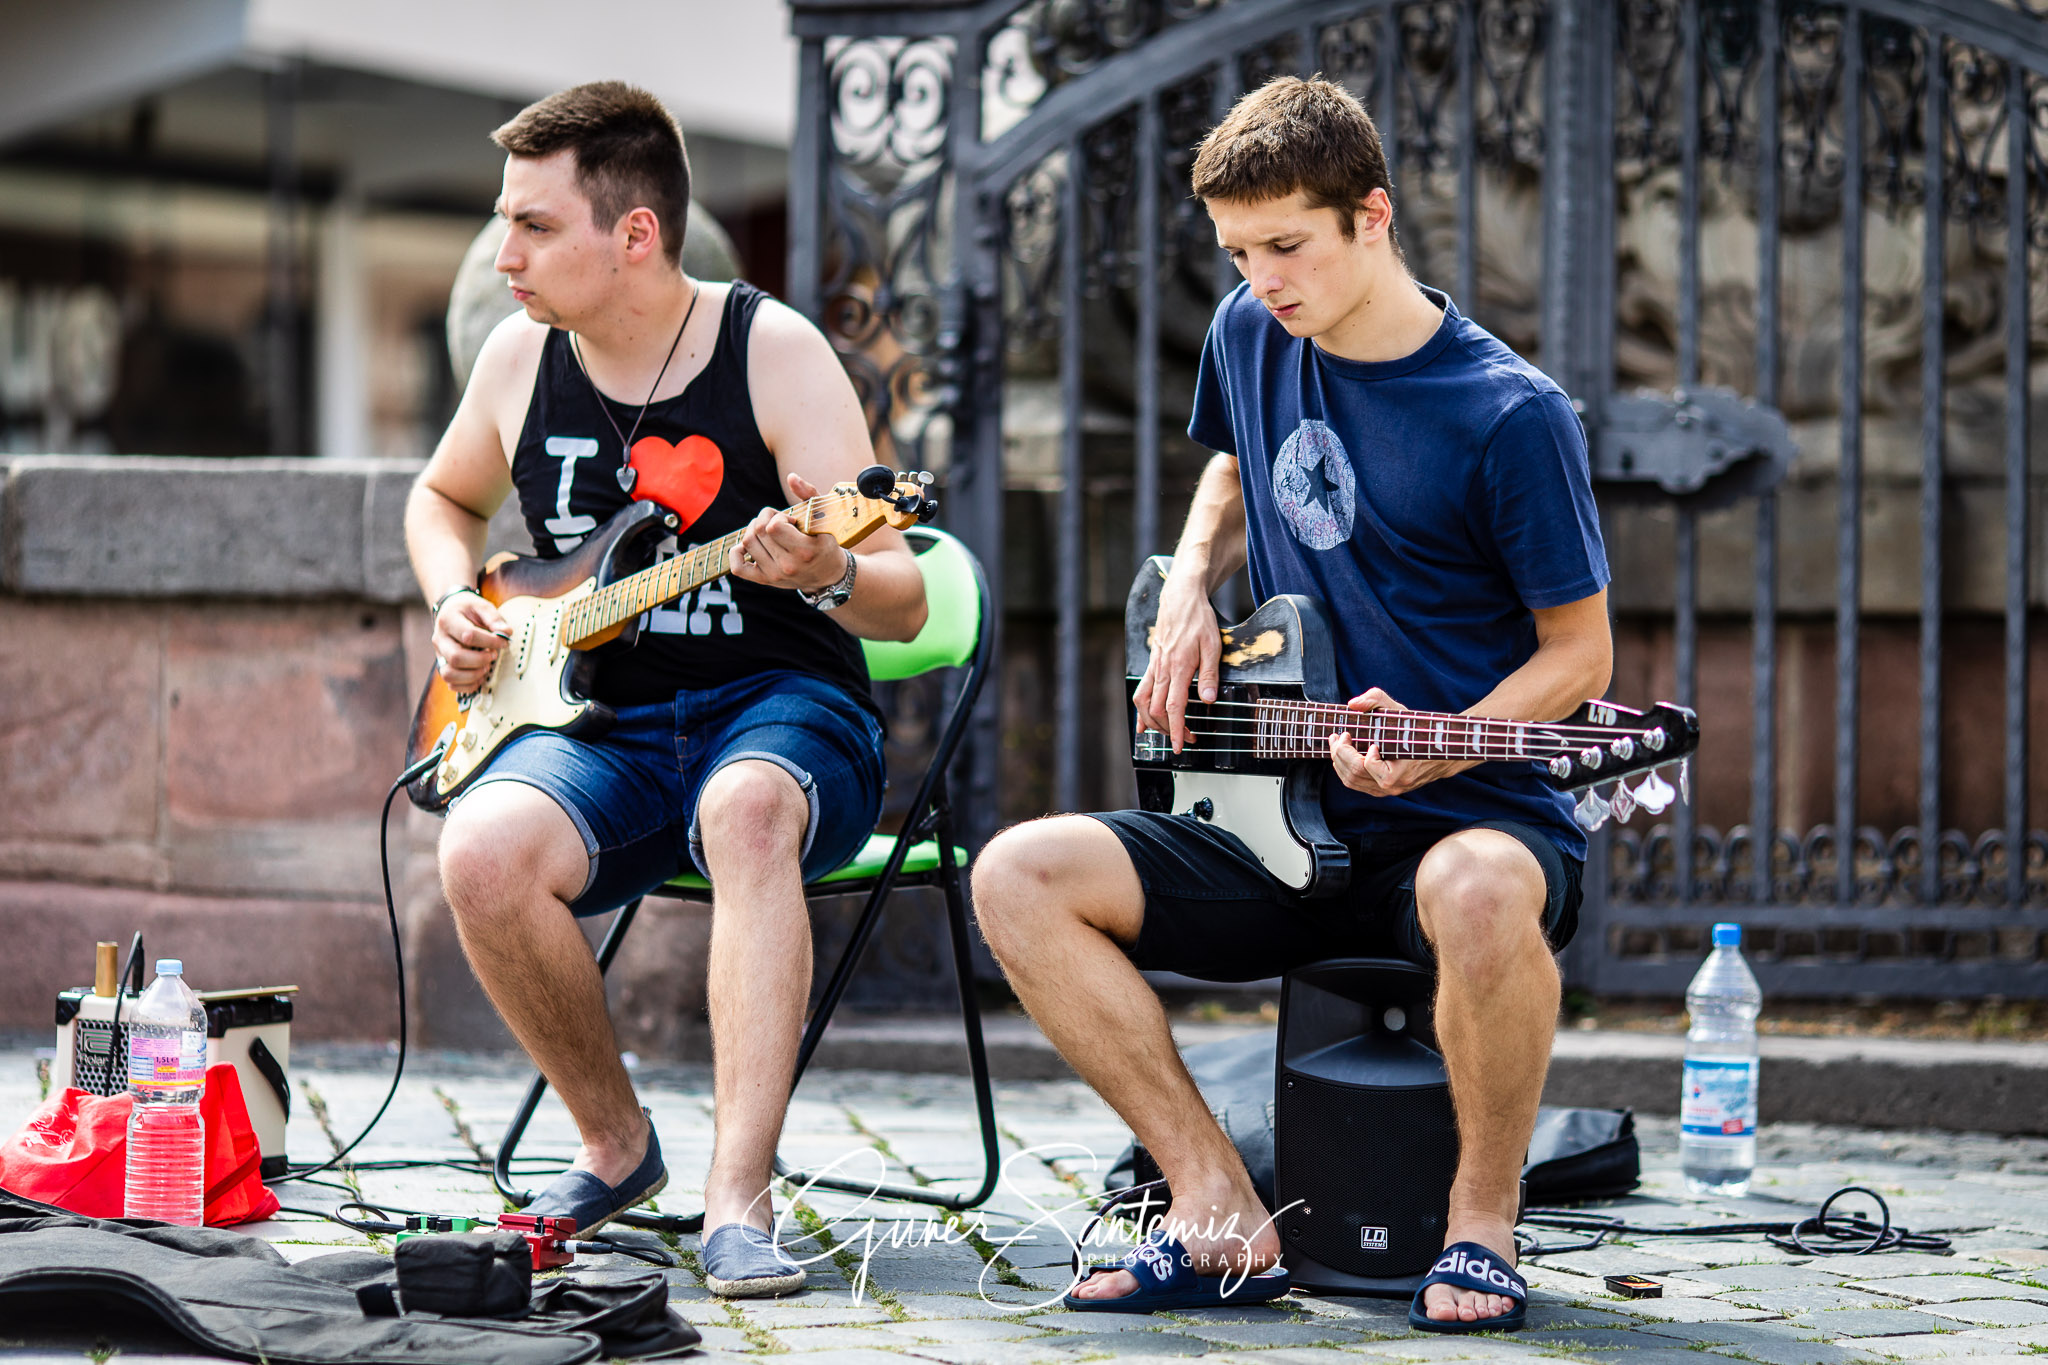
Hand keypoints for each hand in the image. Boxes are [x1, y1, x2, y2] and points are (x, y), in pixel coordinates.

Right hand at [432, 591, 508, 690]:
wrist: (451, 610)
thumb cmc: (468, 609)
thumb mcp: (482, 606)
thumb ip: (494, 618)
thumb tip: (506, 633)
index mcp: (448, 620)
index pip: (468, 635)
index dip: (490, 641)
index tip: (503, 642)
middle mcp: (439, 639)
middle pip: (456, 657)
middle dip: (480, 660)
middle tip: (493, 655)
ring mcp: (439, 654)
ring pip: (449, 674)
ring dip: (472, 675)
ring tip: (486, 667)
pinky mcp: (443, 665)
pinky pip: (451, 683)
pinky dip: (468, 685)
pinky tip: (480, 676)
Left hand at [728, 472, 848, 593]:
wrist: (827, 574)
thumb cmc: (825, 541)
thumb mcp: (823, 516)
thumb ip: (808, 494)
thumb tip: (791, 477)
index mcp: (804, 551)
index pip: (773, 527)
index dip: (778, 517)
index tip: (791, 521)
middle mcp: (787, 566)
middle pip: (758, 531)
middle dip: (765, 518)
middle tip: (778, 521)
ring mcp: (774, 575)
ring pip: (747, 543)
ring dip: (754, 530)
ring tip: (768, 531)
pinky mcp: (765, 580)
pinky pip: (739, 567)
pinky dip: (737, 553)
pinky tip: (748, 545)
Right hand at [1131, 568, 1221, 752]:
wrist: (1181, 597)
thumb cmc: (1198, 619)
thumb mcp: (1213, 645)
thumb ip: (1209, 675)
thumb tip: (1208, 700)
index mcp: (1179, 667)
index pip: (1173, 706)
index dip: (1177, 729)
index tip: (1182, 745)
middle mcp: (1162, 669)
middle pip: (1157, 710)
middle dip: (1170, 730)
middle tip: (1187, 739)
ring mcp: (1154, 667)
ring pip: (1144, 702)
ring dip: (1153, 722)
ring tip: (1167, 733)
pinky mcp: (1152, 663)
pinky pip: (1141, 690)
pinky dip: (1141, 710)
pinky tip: (1143, 723)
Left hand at [1329, 688, 1476, 796]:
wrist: (1437, 750)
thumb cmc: (1415, 728)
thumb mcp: (1398, 710)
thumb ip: (1375, 699)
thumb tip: (1352, 704)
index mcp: (1400, 770)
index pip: (1366, 766)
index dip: (1351, 750)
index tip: (1351, 734)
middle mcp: (1393, 785)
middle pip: (1354, 774)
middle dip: (1339, 752)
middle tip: (1338, 735)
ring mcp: (1387, 791)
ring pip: (1351, 782)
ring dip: (1338, 761)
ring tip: (1337, 744)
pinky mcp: (1381, 791)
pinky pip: (1355, 784)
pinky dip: (1343, 769)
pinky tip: (1343, 755)